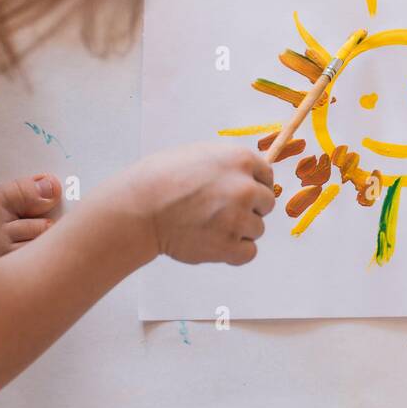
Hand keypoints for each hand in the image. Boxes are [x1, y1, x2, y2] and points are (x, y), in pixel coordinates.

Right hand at [117, 143, 275, 264]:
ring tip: (210, 225)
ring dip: (239, 230)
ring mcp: (238, 218)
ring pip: (257, 229)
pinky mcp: (228, 246)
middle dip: (249, 208)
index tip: (241, 193)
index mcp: (240, 160)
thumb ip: (231, 165)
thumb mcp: (201, 154)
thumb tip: (252, 177)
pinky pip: (249, 252)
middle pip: (267, 203)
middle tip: (221, 210)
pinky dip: (234, 252)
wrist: (139, 209)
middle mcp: (245, 188)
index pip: (267, 176)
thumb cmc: (162, 178)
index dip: (254, 185)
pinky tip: (214, 242)